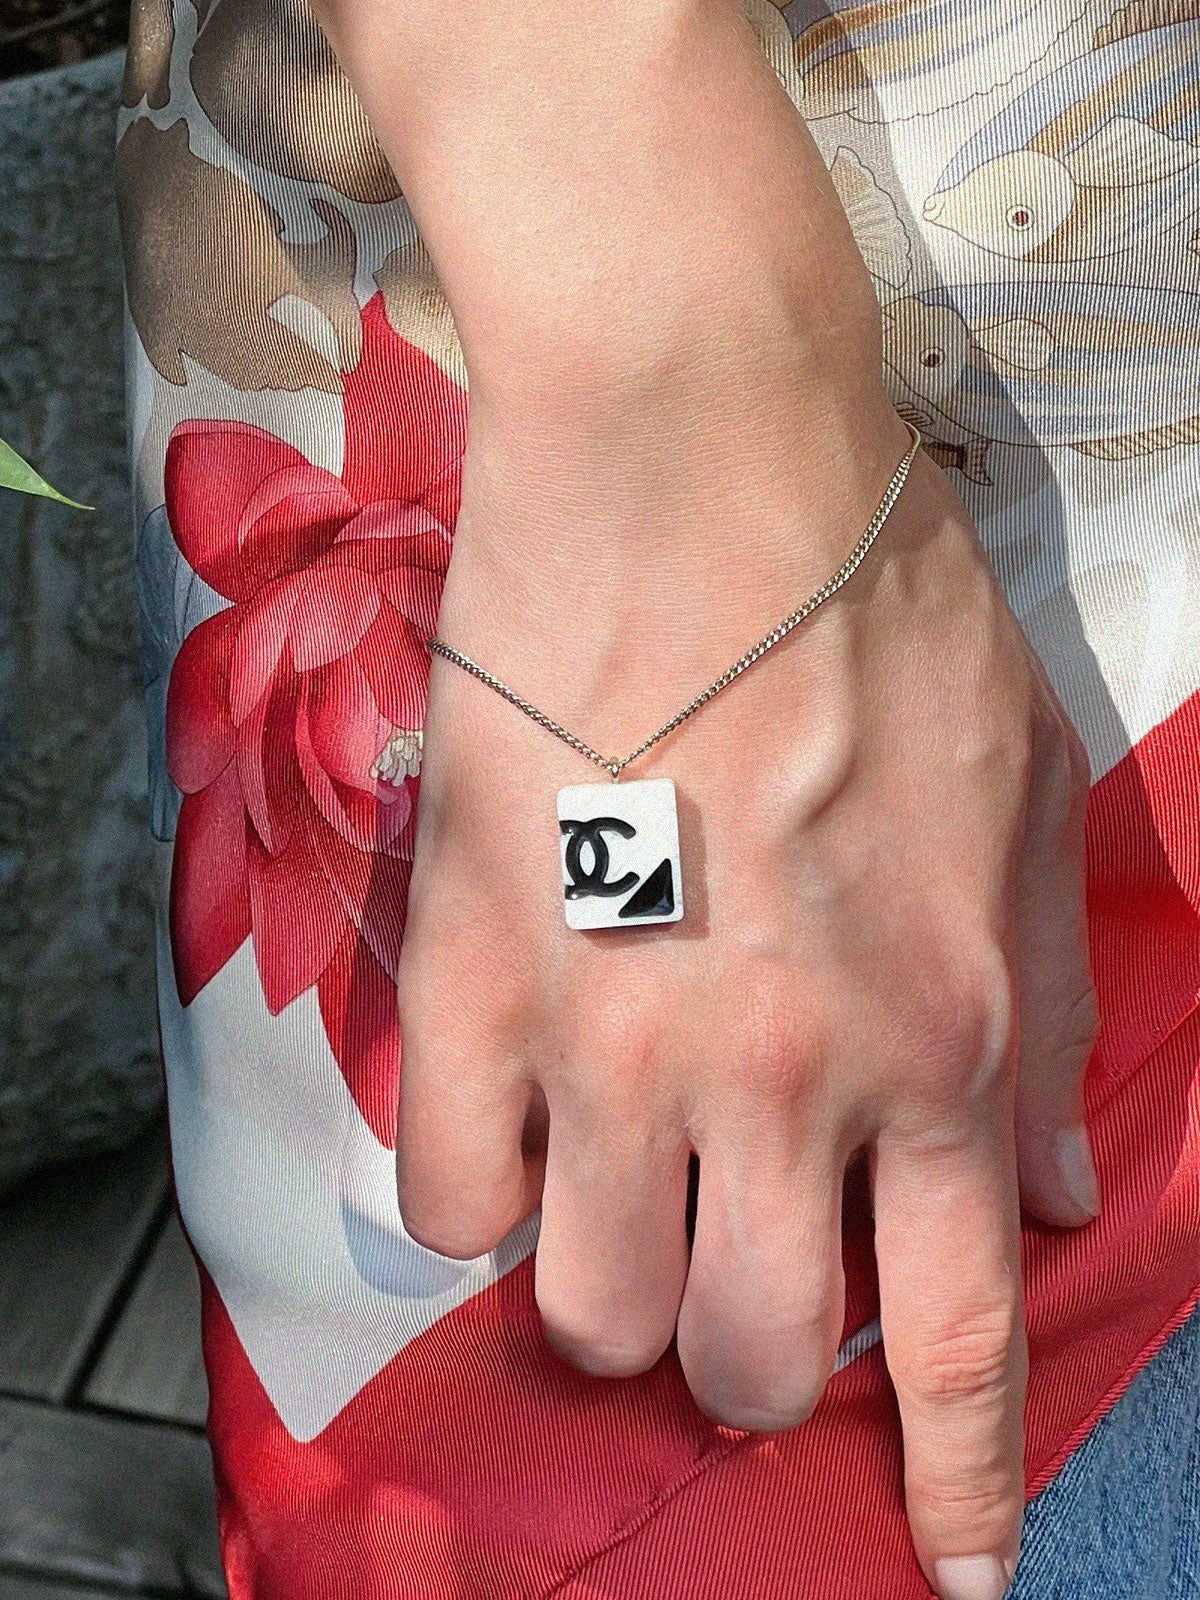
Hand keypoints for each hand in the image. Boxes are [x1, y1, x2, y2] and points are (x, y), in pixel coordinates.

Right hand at [395, 389, 1098, 1599]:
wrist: (698, 455)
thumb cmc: (874, 602)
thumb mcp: (1021, 793)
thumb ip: (1037, 1006)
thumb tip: (1061, 1190)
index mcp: (936, 1037)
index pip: (949, 1339)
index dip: (958, 1485)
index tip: (956, 1569)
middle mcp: (777, 1074)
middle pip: (743, 1354)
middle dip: (750, 1361)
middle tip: (739, 1271)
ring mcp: (609, 1033)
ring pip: (586, 1306)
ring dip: (610, 1287)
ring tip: (621, 1192)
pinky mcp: (474, 966)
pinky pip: (447, 1188)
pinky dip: (486, 1189)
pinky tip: (520, 1115)